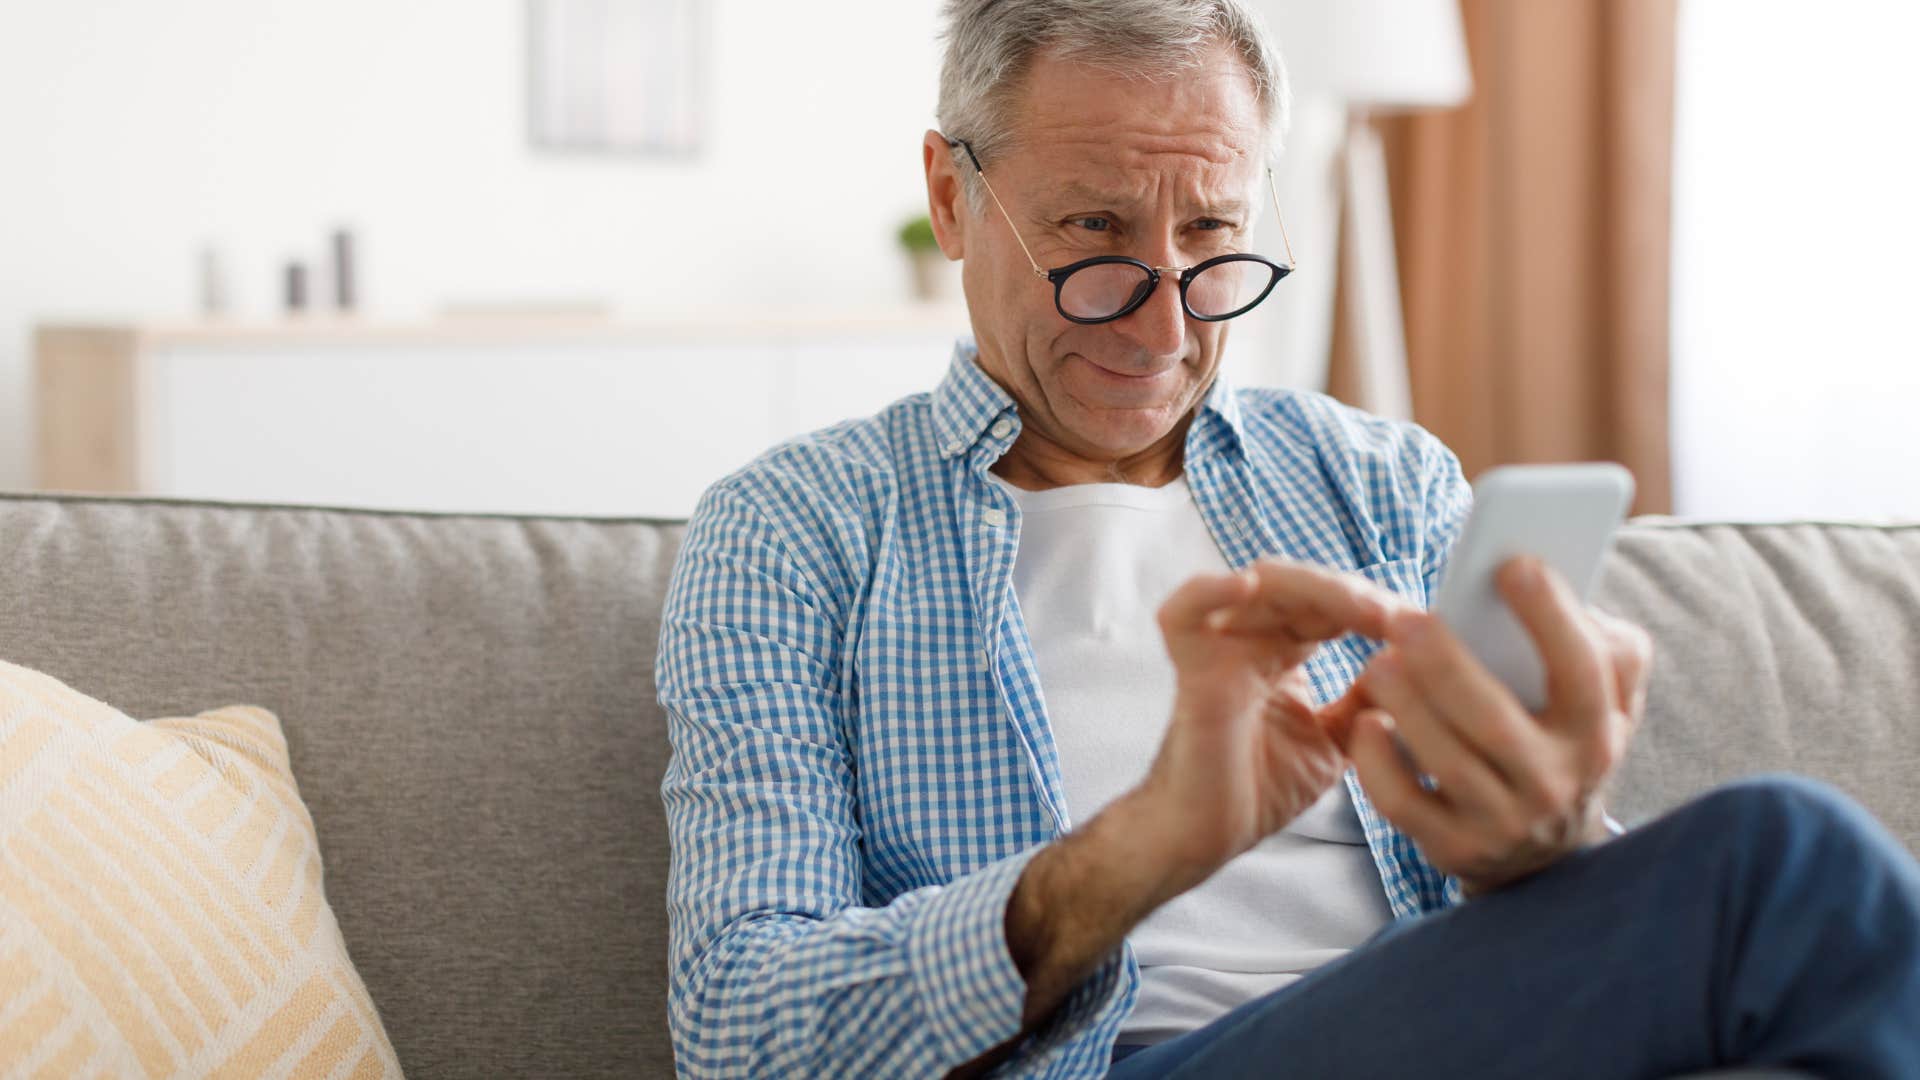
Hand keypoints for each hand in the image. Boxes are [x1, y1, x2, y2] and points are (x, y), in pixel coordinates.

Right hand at [993, 558, 1410, 1042]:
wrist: (1209, 836)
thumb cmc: (1259, 788)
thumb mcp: (1337, 741)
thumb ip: (1369, 703)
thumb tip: (1417, 669)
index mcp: (1284, 650)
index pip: (1331, 605)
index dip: (1376, 607)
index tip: (1424, 628)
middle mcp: (1251, 639)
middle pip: (1303, 585)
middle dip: (1356, 594)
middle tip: (1399, 618)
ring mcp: (1219, 648)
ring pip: (1262, 585)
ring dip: (1318, 588)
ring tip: (1363, 609)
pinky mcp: (1191, 669)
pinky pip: (1185, 614)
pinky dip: (1209, 591)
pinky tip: (1248, 585)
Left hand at [1337, 556, 1652, 895]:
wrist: (1547, 857)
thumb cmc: (1563, 743)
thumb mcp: (1606, 704)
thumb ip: (1605, 647)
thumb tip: (1562, 589)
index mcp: (1596, 731)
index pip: (1584, 669)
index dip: (1550, 615)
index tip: (1511, 564)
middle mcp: (1555, 782)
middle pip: (1494, 721)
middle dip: (1445, 665)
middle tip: (1405, 619)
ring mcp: (1503, 822)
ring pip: (1446, 761)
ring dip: (1405, 704)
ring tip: (1378, 663)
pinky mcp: (1455, 849)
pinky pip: (1404, 804)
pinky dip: (1378, 763)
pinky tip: (1365, 723)